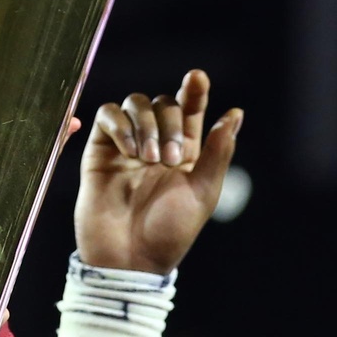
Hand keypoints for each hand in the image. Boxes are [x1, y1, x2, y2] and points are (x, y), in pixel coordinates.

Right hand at [75, 69, 242, 273]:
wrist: (129, 258)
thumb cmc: (169, 232)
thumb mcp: (203, 192)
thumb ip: (218, 152)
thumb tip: (236, 114)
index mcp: (186, 152)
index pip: (190, 109)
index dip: (195, 90)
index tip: (197, 78)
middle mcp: (157, 143)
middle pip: (163, 103)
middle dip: (170, 123)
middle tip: (171, 160)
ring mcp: (127, 146)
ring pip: (134, 103)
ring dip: (145, 123)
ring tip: (148, 159)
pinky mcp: (100, 151)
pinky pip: (106, 116)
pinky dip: (119, 124)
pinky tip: (129, 151)